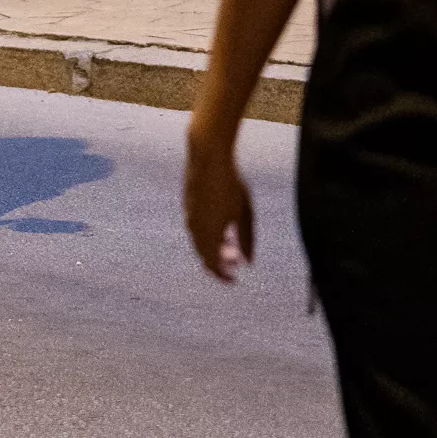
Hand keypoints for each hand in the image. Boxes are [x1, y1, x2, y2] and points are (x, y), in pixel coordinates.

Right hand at [182, 140, 254, 281]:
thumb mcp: (244, 213)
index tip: (233, 280)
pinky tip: (221, 227)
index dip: (223, 276)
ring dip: (214, 248)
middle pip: (204, 255)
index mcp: (209, 233)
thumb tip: (248, 261)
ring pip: (199, 242)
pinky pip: (196, 229)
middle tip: (236, 262)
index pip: (212, 265)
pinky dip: (208, 236)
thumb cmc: (231, 184)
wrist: (207, 157)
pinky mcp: (188, 207)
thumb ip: (246, 239)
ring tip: (231, 244)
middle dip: (220, 262)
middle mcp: (195, 228)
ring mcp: (189, 217)